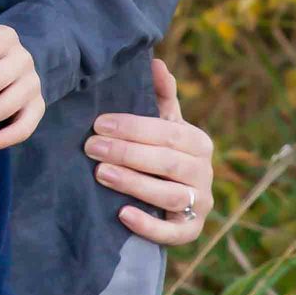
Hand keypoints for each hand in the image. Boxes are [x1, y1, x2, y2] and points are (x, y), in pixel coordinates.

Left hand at [85, 56, 213, 243]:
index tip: (99, 124)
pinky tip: (122, 214)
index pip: (168, 132)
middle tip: (91, 147)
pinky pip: (174, 233)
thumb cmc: (161, 153)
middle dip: (126, 153)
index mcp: (198, 143)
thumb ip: (161, 96)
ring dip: (134, 184)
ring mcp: (200, 204)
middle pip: (167, 162)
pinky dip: (149, 225)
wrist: (169, 199)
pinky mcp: (190, 231)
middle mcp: (204, 173)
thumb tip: (155, 61)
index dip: (133, 127)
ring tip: (101, 174)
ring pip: (169, 195)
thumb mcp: (163, 124)